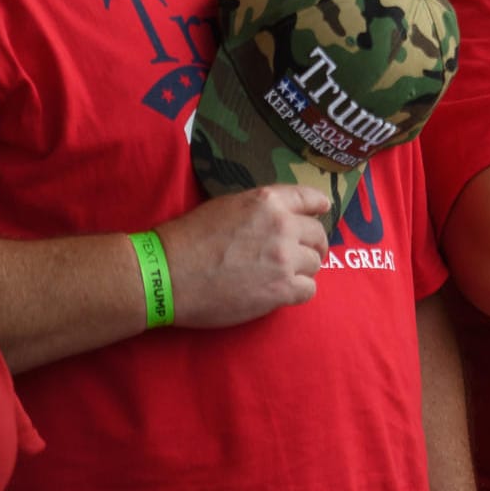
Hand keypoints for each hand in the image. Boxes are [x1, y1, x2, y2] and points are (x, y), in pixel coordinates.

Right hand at [157, 185, 330, 329]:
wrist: (167, 274)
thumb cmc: (188, 238)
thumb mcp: (226, 206)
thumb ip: (259, 209)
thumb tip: (279, 217)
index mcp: (267, 201)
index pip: (309, 198)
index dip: (318, 206)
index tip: (322, 211)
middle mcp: (282, 226)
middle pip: (317, 234)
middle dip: (312, 244)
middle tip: (303, 254)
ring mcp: (284, 258)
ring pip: (315, 263)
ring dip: (303, 269)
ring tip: (285, 275)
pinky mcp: (281, 289)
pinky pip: (309, 290)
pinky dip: (299, 291)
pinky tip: (283, 292)